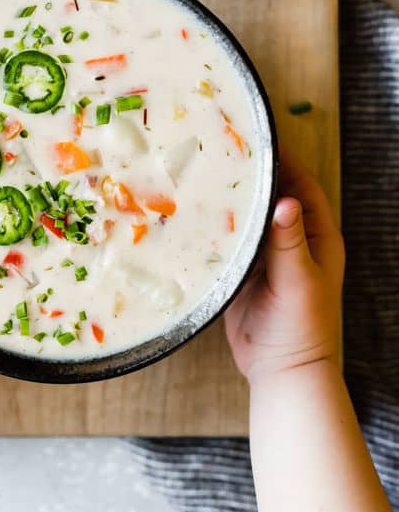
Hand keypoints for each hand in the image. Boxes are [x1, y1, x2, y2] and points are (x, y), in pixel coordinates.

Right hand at [224, 146, 343, 383]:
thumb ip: (290, 242)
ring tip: (204, 174)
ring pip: (249, 217)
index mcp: (317, 237)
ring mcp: (267, 256)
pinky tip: (194, 213)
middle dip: (253, 174)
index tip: (261, 137)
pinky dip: (216, 227)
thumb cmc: (303, 329)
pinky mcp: (244, 272)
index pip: (302, 185)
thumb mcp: (299, 282)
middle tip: (224, 149)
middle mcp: (292, 240)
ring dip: (232, 199)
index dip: (284, 160)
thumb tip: (285, 201)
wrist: (282, 373)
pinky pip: (230, 241)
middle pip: (272, 196)